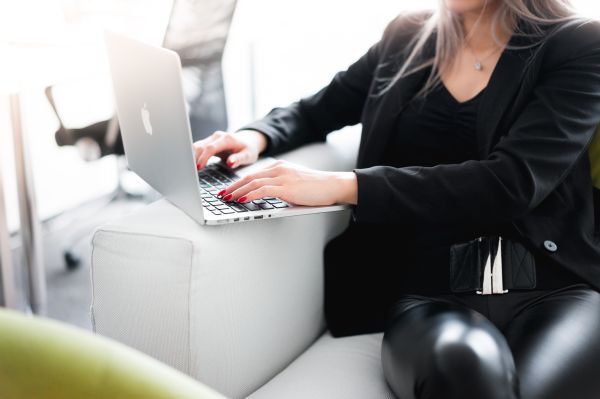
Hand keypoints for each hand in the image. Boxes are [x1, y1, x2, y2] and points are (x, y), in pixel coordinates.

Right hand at [193, 130, 267, 169]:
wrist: (248, 141)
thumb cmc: (248, 149)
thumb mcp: (248, 155)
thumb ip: (239, 159)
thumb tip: (230, 163)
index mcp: (227, 139)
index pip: (211, 147)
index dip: (203, 157)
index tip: (198, 167)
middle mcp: (217, 136)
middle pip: (200, 146)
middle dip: (193, 158)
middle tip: (189, 172)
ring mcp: (211, 139)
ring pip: (196, 146)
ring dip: (190, 157)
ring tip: (187, 170)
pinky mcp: (208, 143)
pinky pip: (197, 148)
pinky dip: (192, 156)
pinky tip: (189, 166)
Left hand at [218, 160, 357, 205]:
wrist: (334, 185)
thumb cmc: (317, 189)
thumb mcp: (295, 185)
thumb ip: (280, 188)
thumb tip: (266, 198)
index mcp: (280, 167)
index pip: (254, 174)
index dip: (239, 182)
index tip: (228, 190)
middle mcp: (279, 169)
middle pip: (249, 177)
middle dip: (233, 187)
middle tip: (220, 195)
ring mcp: (282, 177)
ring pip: (253, 183)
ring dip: (237, 192)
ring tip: (226, 199)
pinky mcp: (286, 187)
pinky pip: (262, 190)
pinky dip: (249, 195)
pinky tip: (241, 200)